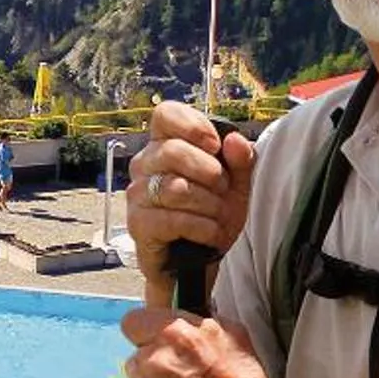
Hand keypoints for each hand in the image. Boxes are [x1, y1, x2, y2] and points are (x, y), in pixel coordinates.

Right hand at [126, 98, 254, 300]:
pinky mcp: (138, 225)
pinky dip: (201, 227)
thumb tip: (235, 140)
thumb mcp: (237, 187)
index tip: (215, 146)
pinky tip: (211, 233)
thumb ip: (240, 161)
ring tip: (220, 216)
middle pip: (171, 150)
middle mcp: (144, 165)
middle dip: (209, 171)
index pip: (165, 115)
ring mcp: (138, 195)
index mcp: (165, 145)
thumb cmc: (214, 216)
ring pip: (175, 188)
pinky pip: (172, 220)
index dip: (192, 124)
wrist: (201, 262)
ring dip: (209, 204)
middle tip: (224, 188)